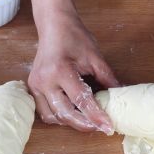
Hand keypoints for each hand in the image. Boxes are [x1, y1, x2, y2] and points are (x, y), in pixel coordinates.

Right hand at [28, 12, 119, 133]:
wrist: (54, 25)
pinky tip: (72, 113)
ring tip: (87, 120)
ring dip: (70, 122)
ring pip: (52, 116)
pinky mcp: (32, 87)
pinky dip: (58, 116)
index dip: (96, 116)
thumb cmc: (74, 37)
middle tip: (100, 128)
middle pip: (64, 114)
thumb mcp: (95, 57)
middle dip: (83, 124)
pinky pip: (44, 110)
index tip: (108, 126)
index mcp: (60, 70)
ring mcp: (35, 85)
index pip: (81, 100)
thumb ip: (107, 78)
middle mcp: (44, 81)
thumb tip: (121, 95)